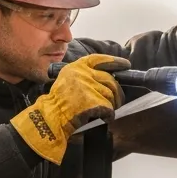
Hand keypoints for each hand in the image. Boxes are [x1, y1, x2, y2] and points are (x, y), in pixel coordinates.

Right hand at [10, 53, 129, 163]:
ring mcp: (88, 87)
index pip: (99, 59)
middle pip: (110, 80)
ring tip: (104, 112)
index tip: (125, 64)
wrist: (51, 118)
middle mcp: (82, 74)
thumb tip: (109, 78)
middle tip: (118, 101)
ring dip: (111, 105)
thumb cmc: (59, 103)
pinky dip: (108, 115)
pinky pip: (109, 108)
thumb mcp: (68, 80)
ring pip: (110, 95)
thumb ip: (85, 76)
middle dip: (117, 92)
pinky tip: (103, 118)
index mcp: (76, 67)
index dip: (114, 61)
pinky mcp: (93, 101)